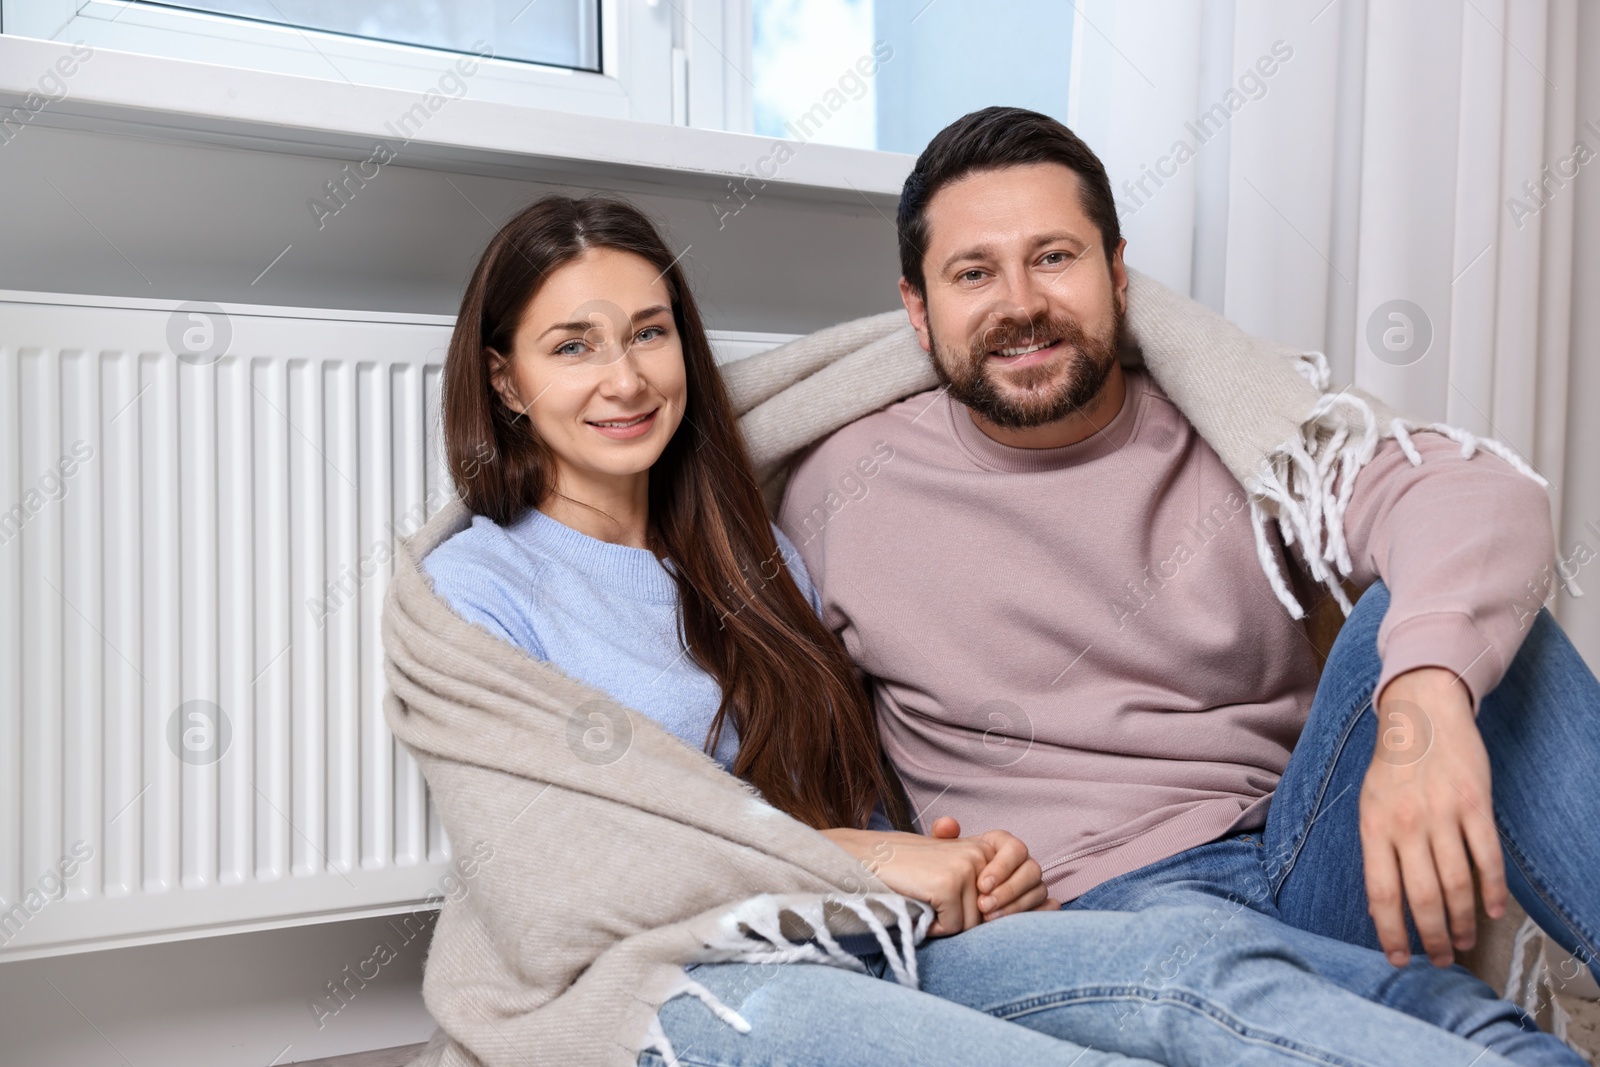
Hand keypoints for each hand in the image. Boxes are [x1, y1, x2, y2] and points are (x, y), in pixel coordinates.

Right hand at [821, 819, 1048, 936]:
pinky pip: (954, 926)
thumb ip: (1001, 888)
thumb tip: (1055, 904)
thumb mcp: (960, 877)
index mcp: (990, 846)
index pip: (1033, 879)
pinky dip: (936, 927)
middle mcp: (982, 853)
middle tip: (952, 912)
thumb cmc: (914, 874)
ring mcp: (967, 867)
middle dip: (985, 921)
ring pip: (976, 924)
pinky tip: (922, 911)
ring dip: (952, 925)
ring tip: (930, 905)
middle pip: (1004, 910)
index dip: (1018, 905)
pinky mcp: (949, 883)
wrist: (871, 861)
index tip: (988, 908)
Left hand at [928, 817, 1055, 920]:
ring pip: (1038, 891)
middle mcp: (1023, 863)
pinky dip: (1041, 913)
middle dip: (1009, 890)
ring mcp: (1032, 884)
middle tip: (984, 905)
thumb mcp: (944, 850)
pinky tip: (1022, 923)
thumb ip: (943, 834)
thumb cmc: (951, 868)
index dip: (1002, 866)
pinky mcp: (1036, 904)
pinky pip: (1048, 907)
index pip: (1015, 849)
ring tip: (989, 918)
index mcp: (1005, 844)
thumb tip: (947, 825)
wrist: (954, 891)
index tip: (981, 884)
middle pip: (1031, 871)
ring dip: (1016, 906)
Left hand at [1360, 667, 1507, 967]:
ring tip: (1465, 941)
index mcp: (1374, 827)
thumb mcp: (1369, 808)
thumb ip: (1377, 854)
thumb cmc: (1391, 769)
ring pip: (1457, 883)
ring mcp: (1443, 814)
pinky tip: (1493, 911)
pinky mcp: (1476, 804)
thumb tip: (1381, 909)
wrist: (1421, 715)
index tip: (1400, 959)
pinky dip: (1493, 890)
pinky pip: (1487, 857)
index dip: (1390, 932)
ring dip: (1464, 920)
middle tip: (1443, 959)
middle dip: (1433, 937)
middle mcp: (1407, 823)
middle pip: (1422, 897)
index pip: (1380, 893)